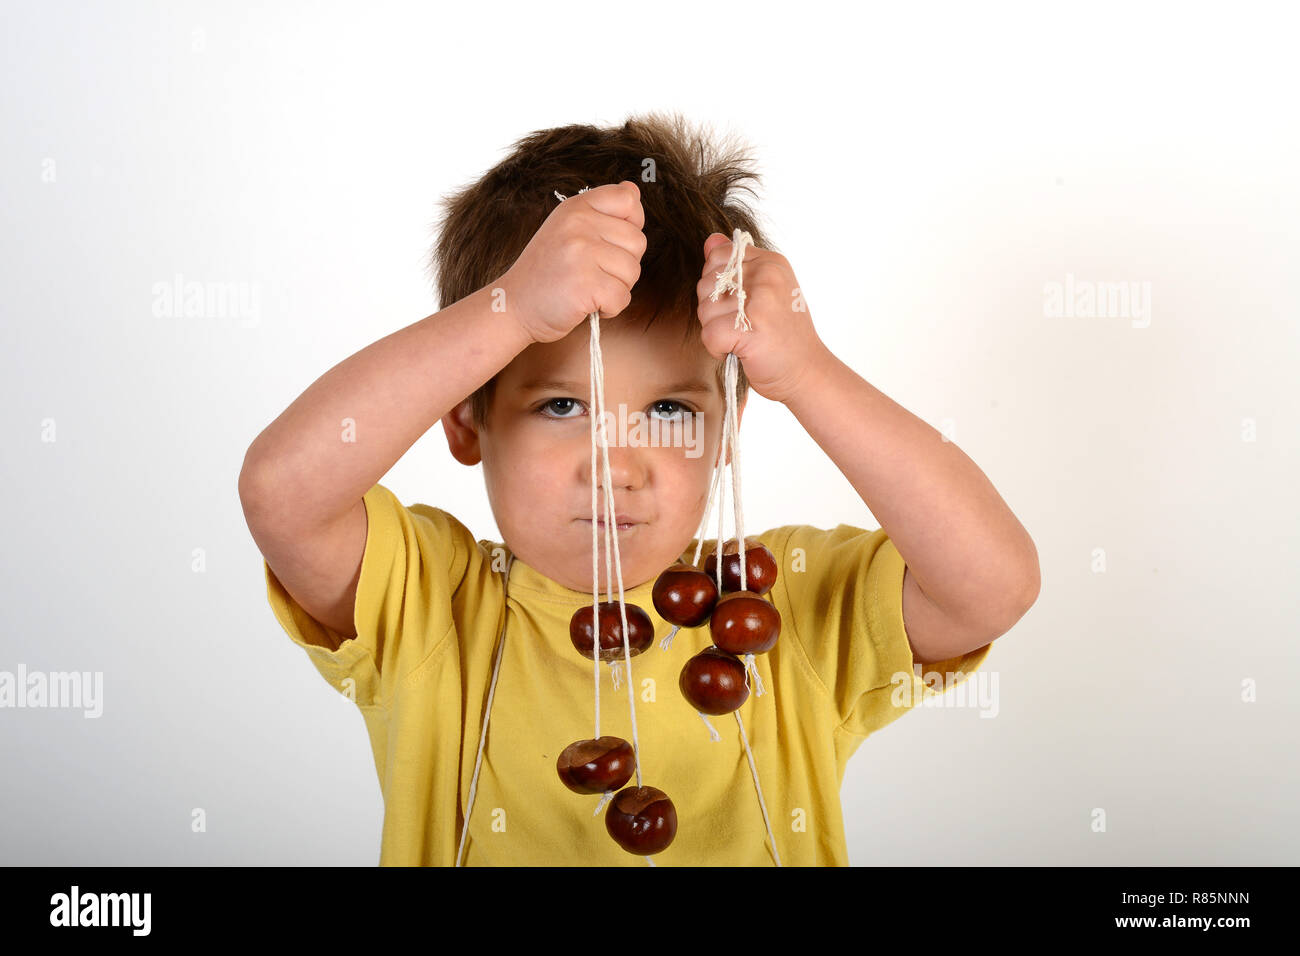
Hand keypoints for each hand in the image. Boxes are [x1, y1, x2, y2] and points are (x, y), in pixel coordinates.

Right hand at [496, 181, 645, 343]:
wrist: (514, 305)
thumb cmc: (547, 271)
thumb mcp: (567, 229)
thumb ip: (601, 211)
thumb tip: (634, 189)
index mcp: (576, 208)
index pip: (628, 200)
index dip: (632, 225)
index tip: (610, 243)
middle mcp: (578, 224)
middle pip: (638, 242)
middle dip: (623, 265)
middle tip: (593, 273)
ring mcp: (581, 253)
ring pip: (633, 271)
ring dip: (616, 288)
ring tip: (587, 288)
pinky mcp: (585, 284)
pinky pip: (622, 297)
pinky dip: (610, 308)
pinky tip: (587, 303)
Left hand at [695, 233, 826, 403]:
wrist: (807, 372)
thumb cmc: (783, 335)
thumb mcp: (766, 291)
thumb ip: (737, 265)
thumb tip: (710, 239)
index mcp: (770, 262)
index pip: (718, 256)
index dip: (717, 284)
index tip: (738, 303)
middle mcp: (766, 276)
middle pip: (706, 284)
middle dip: (714, 310)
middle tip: (741, 326)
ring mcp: (759, 301)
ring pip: (705, 310)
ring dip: (716, 331)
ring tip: (742, 338)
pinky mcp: (749, 329)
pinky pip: (709, 334)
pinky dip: (718, 349)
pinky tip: (739, 351)